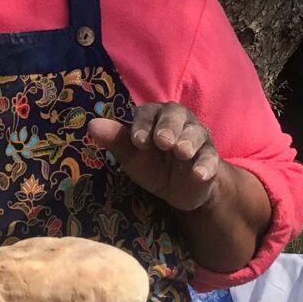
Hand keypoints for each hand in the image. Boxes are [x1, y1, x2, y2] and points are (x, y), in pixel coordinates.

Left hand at [88, 102, 221, 211]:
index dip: (142, 125)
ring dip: (189, 141)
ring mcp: (197, 138)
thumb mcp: (132, 156)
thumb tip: (92, 125)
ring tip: (182, 153)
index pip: (148, 112)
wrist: (179, 188)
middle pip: (176, 114)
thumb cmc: (151, 164)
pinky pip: (210, 157)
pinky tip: (199, 174)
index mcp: (155, 116)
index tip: (137, 141)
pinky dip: (206, 165)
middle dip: (169, 126)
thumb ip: (116, 140)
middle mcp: (178, 121)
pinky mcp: (210, 157)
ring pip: (196, 133)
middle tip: (163, 141)